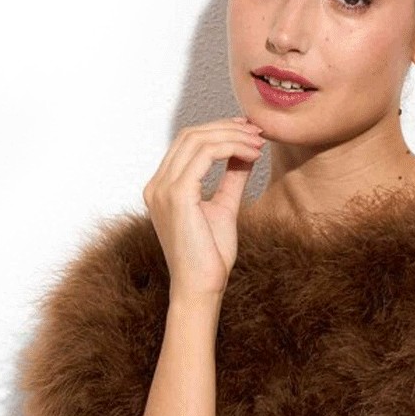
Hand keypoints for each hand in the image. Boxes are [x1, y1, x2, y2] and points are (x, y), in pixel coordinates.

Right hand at [142, 116, 266, 296]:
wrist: (201, 287)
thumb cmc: (210, 257)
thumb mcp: (224, 209)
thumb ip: (230, 180)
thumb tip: (244, 154)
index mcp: (162, 189)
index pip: (186, 144)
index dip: (218, 131)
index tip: (247, 132)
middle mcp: (156, 185)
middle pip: (190, 135)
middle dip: (226, 128)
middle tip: (256, 131)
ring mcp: (163, 189)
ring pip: (198, 140)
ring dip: (232, 136)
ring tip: (258, 143)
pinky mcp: (177, 195)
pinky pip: (205, 155)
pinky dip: (231, 148)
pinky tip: (251, 154)